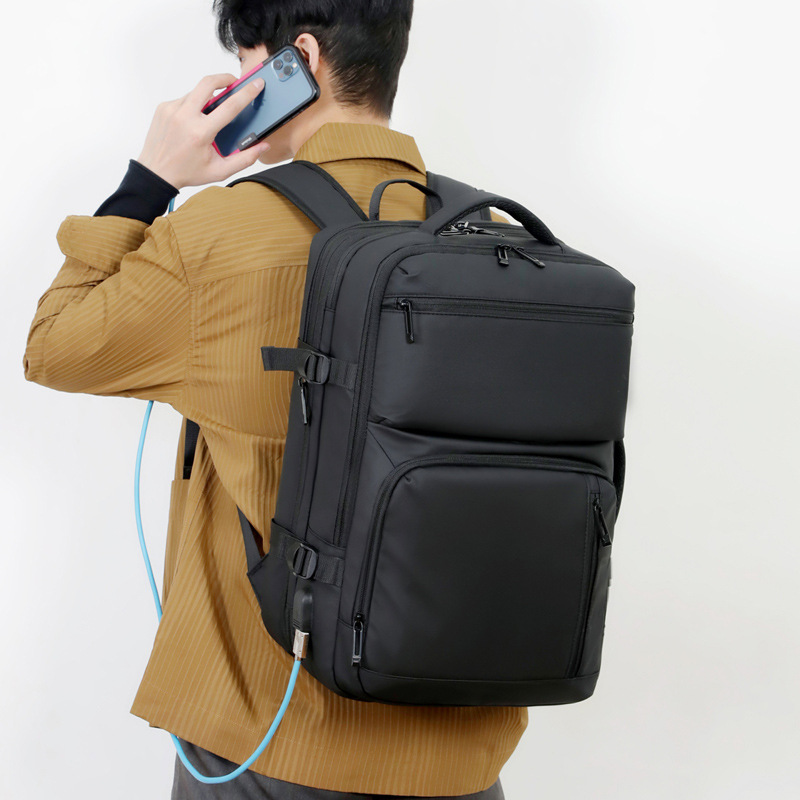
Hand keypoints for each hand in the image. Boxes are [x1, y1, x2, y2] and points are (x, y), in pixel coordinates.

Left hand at [136, 73, 270, 190]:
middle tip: (234, 82)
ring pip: (196, 92)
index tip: (256, 84)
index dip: (247, 93)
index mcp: (201, 132)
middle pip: (208, 83)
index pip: (229, 106)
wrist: (156, 173)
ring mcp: (171, 109)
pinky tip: (193, 121)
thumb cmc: (187, 172)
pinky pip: (183, 99)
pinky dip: (192, 106)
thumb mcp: (220, 171)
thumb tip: (262, 146)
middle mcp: (185, 117)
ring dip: (207, 97)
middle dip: (224, 78)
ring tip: (211, 112)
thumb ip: (245, 159)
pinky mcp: (163, 107)